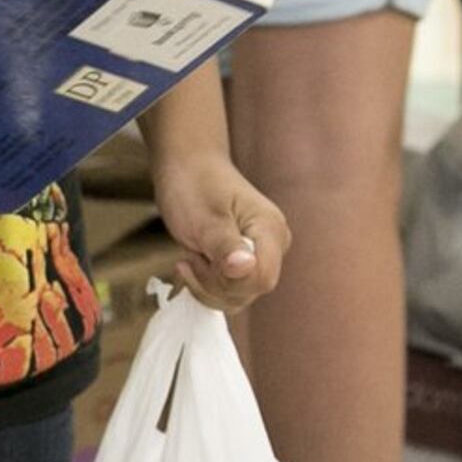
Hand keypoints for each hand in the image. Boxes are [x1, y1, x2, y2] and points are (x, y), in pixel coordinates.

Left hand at [152, 154, 289, 311]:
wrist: (188, 166)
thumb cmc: (194, 185)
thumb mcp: (205, 219)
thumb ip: (226, 246)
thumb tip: (246, 269)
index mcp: (271, 231)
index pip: (262, 278)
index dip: (229, 280)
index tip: (199, 256)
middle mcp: (273, 246)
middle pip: (250, 290)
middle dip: (213, 283)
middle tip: (190, 255)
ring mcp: (260, 255)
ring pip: (239, 296)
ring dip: (207, 285)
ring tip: (190, 255)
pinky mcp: (245, 262)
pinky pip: (231, 290)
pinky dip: (207, 284)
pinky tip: (192, 263)